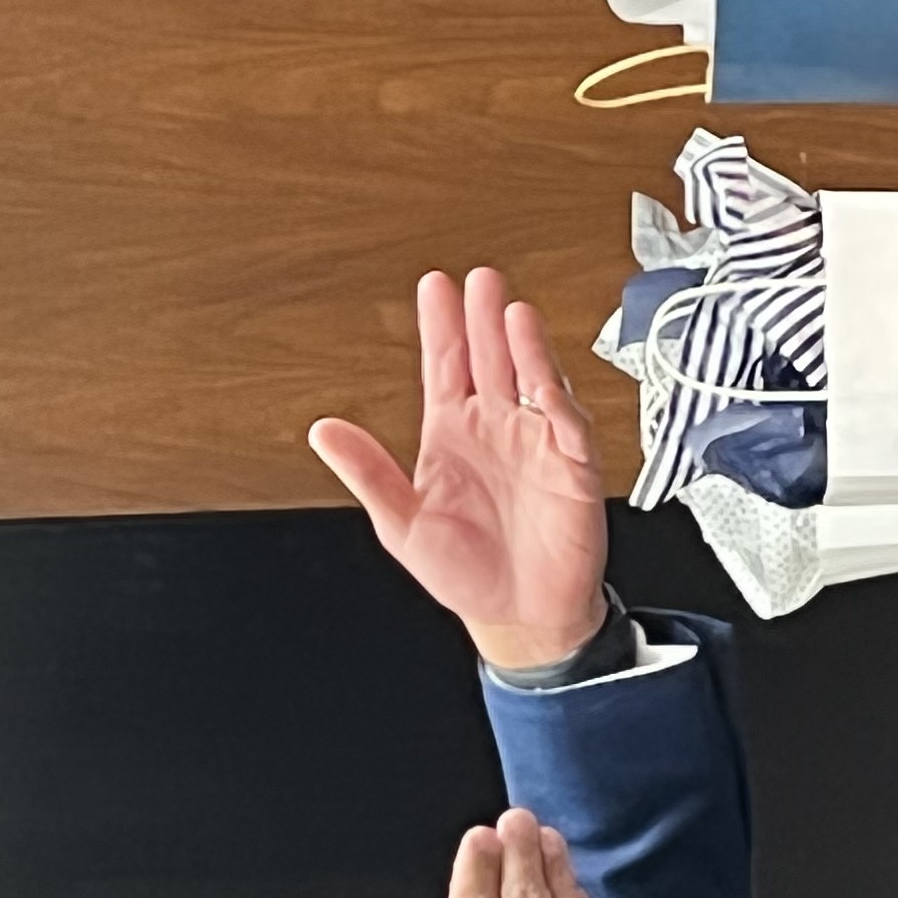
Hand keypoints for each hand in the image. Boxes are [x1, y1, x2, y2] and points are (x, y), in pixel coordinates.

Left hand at [308, 268, 609, 671]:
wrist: (519, 616)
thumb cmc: (465, 572)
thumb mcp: (401, 525)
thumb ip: (367, 473)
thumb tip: (324, 432)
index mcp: (452, 433)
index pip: (446, 365)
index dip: (441, 326)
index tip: (435, 285)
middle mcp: (496, 427)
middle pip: (492, 359)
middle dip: (486, 319)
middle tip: (481, 282)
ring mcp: (536, 443)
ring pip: (534, 382)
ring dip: (527, 348)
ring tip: (514, 315)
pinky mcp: (573, 469)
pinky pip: (569, 429)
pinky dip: (560, 405)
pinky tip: (547, 385)